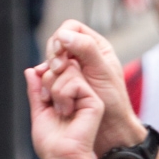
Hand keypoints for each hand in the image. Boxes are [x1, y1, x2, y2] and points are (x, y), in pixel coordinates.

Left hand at [27, 63, 103, 158]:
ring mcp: (88, 96)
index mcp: (67, 96)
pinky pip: (76, 81)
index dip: (45, 73)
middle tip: (48, 101)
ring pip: (68, 70)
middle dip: (48, 80)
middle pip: (62, 65)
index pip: (56, 70)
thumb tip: (31, 70)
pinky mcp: (94, 101)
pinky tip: (67, 111)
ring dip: (56, 90)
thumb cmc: (50, 142)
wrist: (60, 156)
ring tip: (59, 110)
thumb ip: (36, 90)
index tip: (42, 95)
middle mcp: (79, 94)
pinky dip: (64, 94)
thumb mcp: (38, 111)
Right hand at [45, 21, 146, 154]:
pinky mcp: (64, 85)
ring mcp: (72, 71)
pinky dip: (45, 82)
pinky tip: (47, 91)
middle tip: (57, 69)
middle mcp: (83, 56)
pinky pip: (48, 77)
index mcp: (96, 47)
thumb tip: (64, 34)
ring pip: (51, 60)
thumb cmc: (113, 102)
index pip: (71, 28)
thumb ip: (86, 49)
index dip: (61, 36)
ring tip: (55, 81)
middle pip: (57, 42)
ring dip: (49, 70)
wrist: (110, 130)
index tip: (59, 53)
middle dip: (53, 54)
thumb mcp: (101, 71)